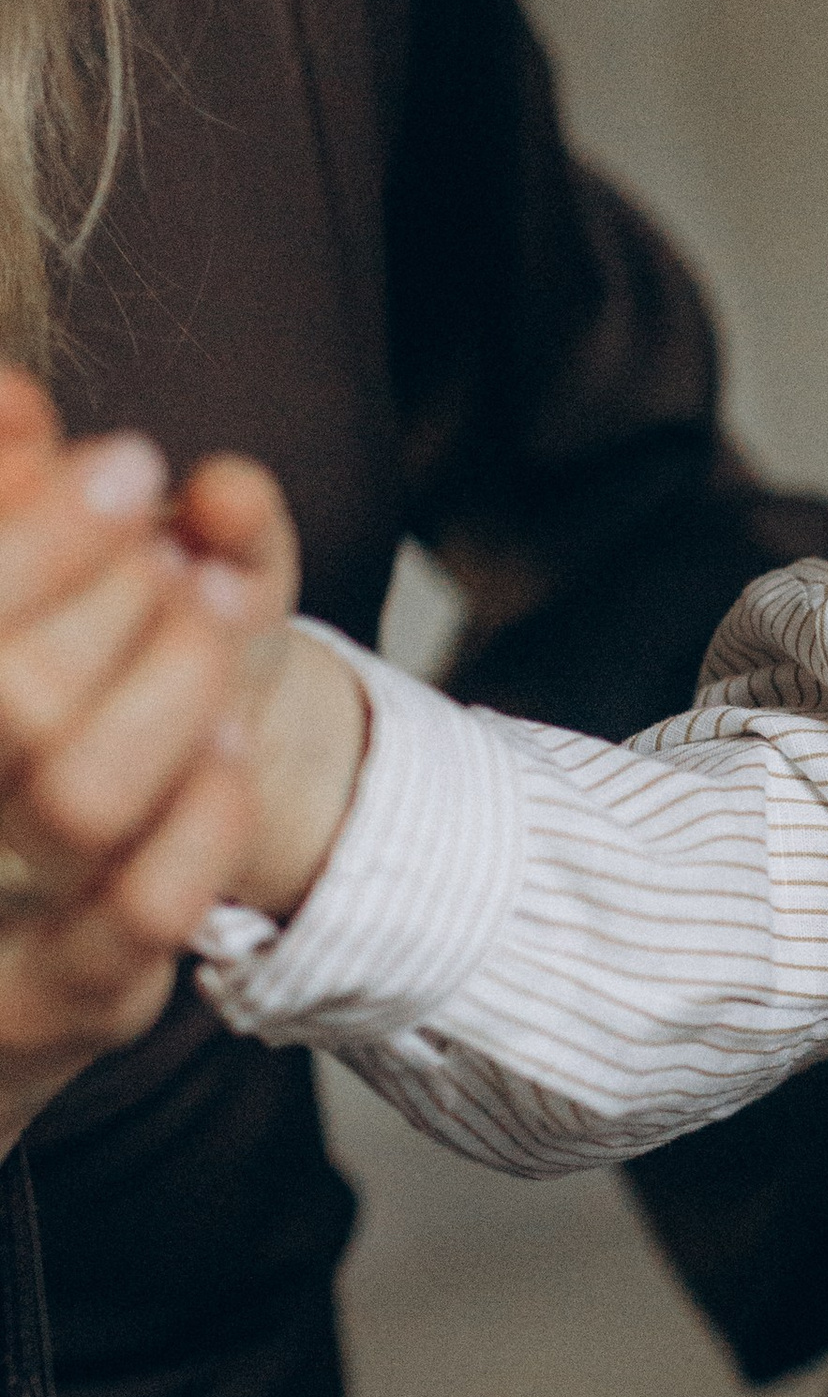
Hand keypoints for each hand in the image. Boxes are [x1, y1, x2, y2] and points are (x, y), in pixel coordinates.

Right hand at [0, 376, 288, 1138]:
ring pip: (79, 795)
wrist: (64, 918)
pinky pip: (148, 908)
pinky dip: (206, 813)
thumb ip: (18, 492)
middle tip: (187, 552)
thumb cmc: (59, 708)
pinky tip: (234, 746)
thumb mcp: (50, 590)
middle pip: (14, 691)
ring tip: (216, 621)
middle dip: (117, 591)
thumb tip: (18, 400)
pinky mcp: (74, 996)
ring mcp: (1, 906)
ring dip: (174, 685)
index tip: (135, 461)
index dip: (43, 530)